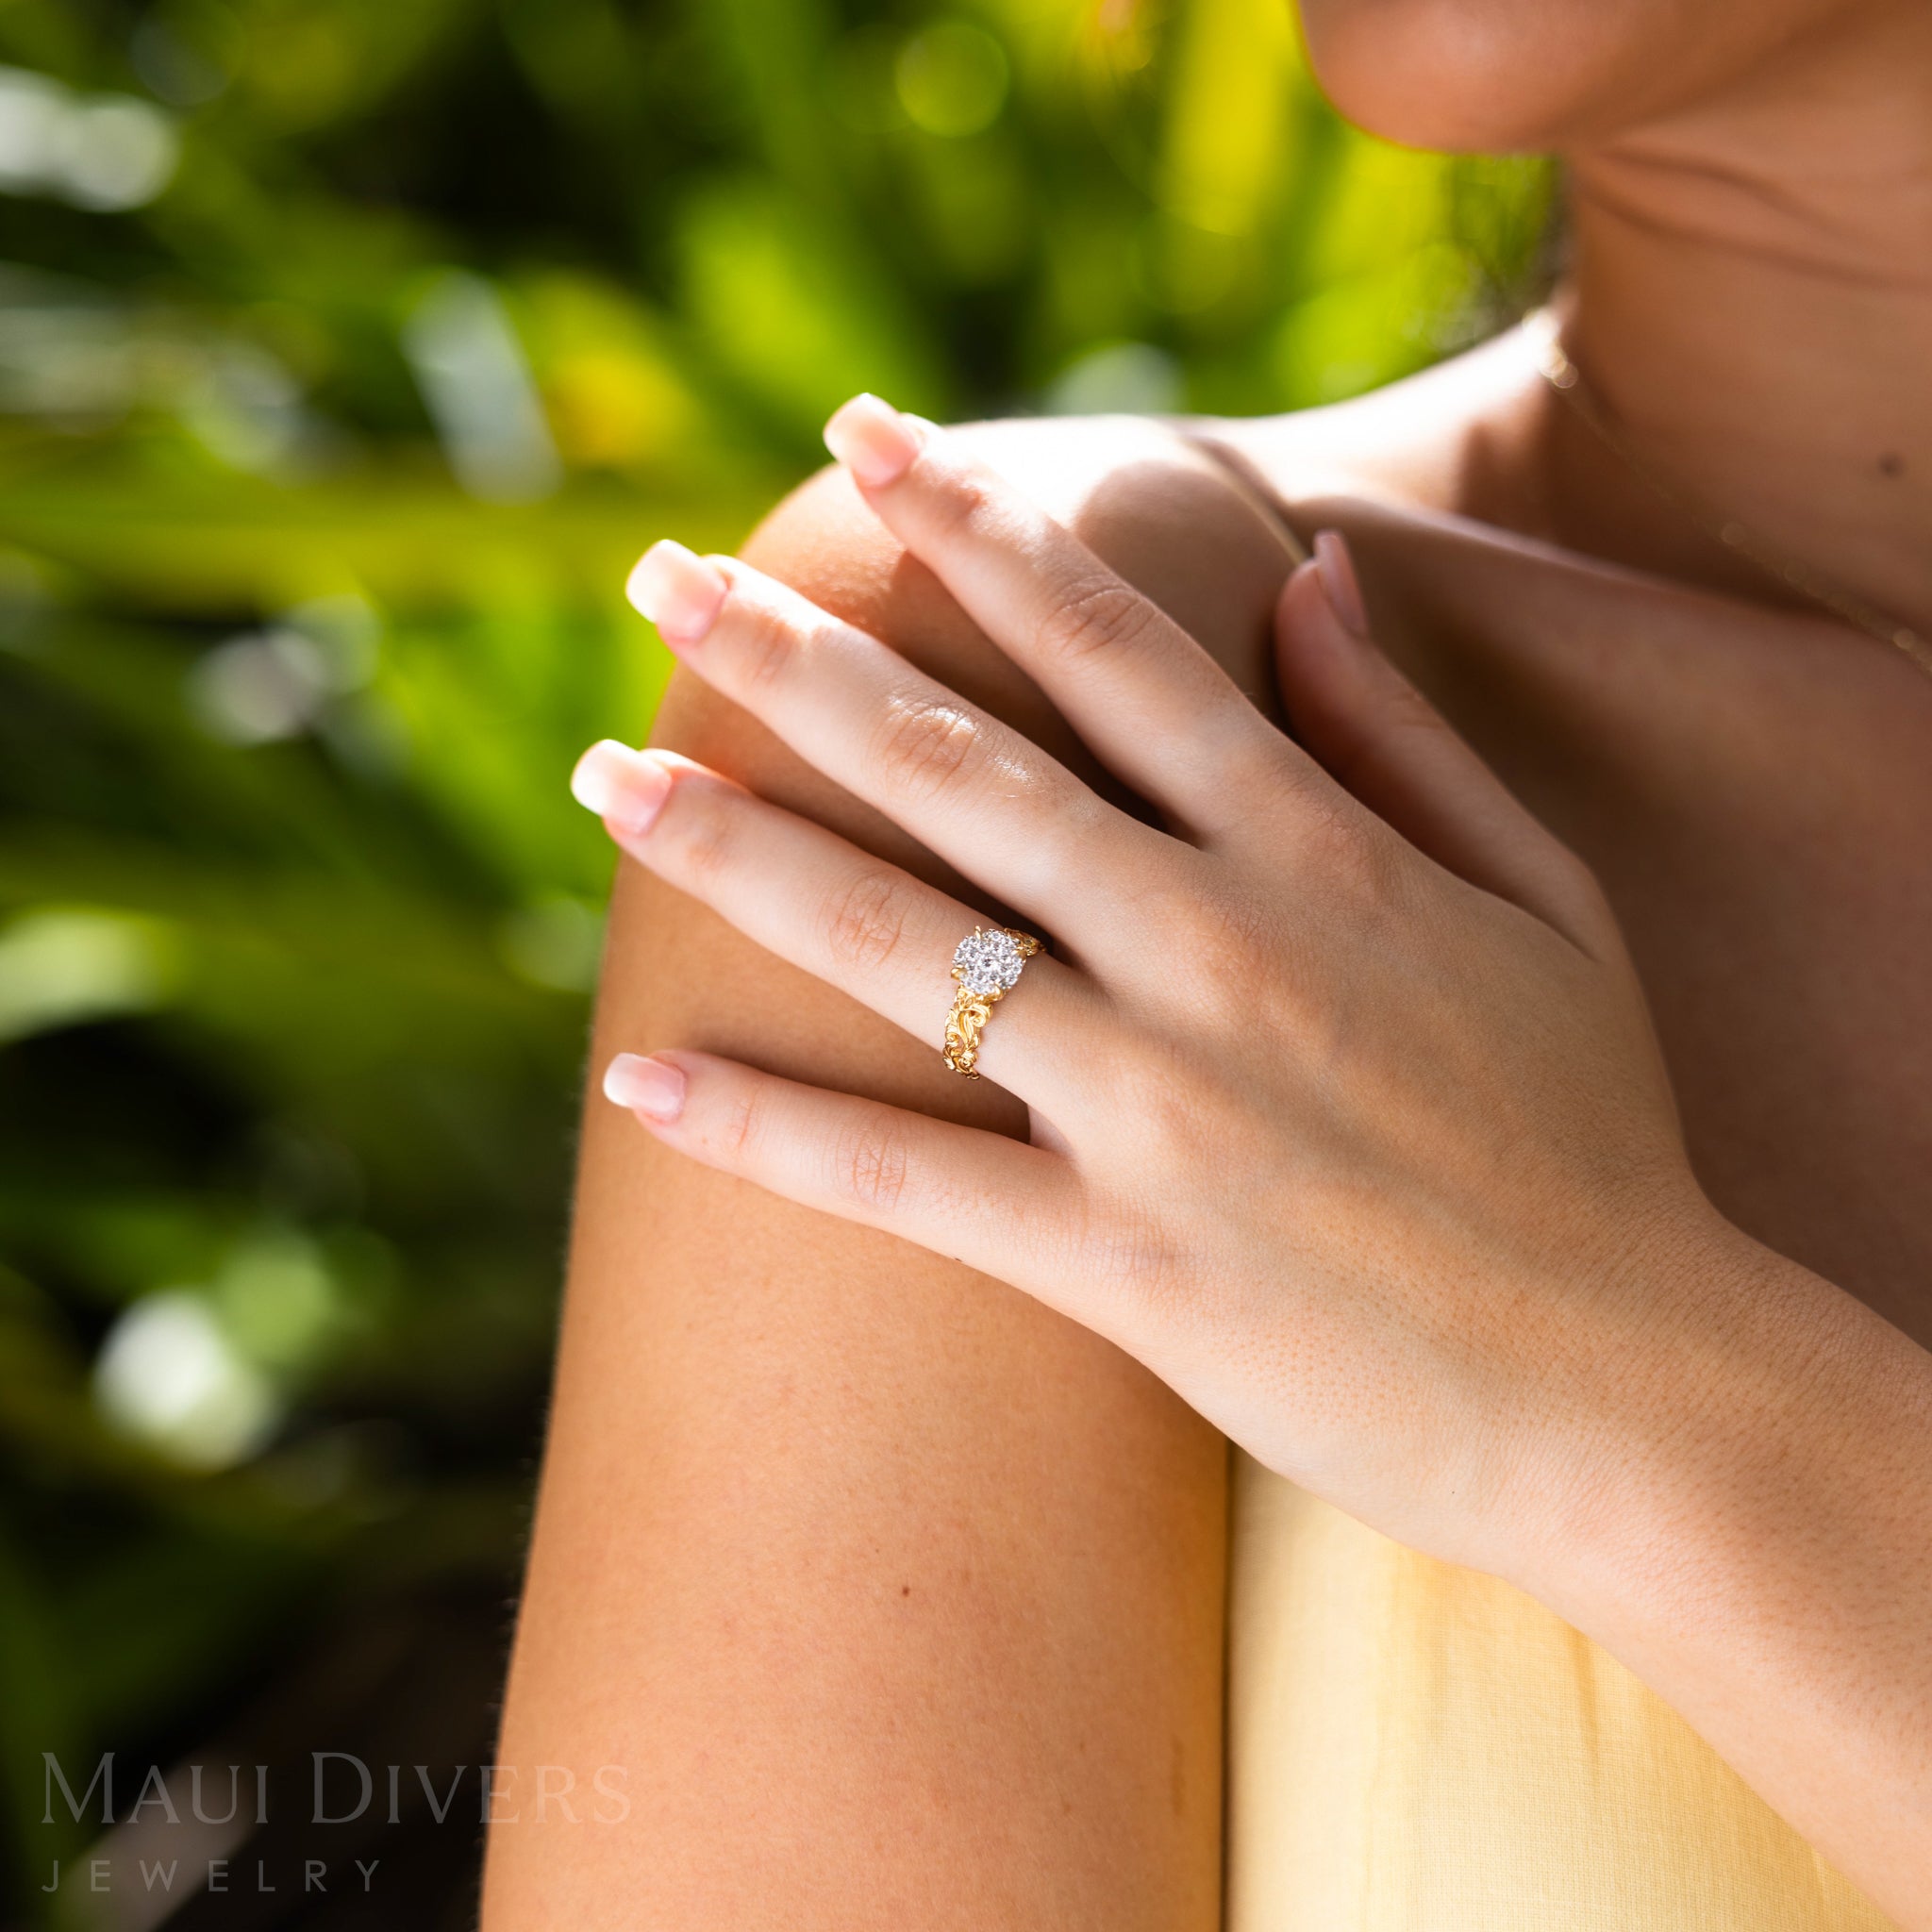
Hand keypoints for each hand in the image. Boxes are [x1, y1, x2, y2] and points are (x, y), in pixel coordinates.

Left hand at [570, 395, 1719, 1581]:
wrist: (1633, 1388)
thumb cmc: (1588, 1138)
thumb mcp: (1541, 899)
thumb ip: (1410, 731)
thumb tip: (1312, 573)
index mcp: (1322, 850)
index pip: (1116, 646)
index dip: (977, 528)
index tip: (864, 439)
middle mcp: (1223, 949)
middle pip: (967, 767)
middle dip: (799, 658)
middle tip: (657, 578)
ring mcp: (1165, 1109)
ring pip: (905, 947)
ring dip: (737, 852)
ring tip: (606, 783)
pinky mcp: (1123, 1264)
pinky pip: (903, 1184)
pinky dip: (763, 1130)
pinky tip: (636, 1076)